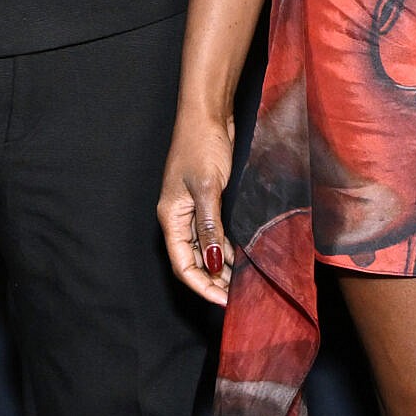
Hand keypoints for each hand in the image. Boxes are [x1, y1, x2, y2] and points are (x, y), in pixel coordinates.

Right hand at [158, 109, 236, 304]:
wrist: (207, 114)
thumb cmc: (202, 145)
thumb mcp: (208, 188)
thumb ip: (210, 227)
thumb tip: (214, 262)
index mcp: (172, 217)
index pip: (182, 264)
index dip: (202, 286)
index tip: (223, 301)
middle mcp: (179, 218)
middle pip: (192, 261)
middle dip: (212, 282)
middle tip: (238, 296)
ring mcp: (192, 210)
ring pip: (204, 249)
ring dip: (221, 267)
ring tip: (243, 282)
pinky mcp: (207, 201)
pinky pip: (213, 234)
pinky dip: (225, 248)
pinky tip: (241, 256)